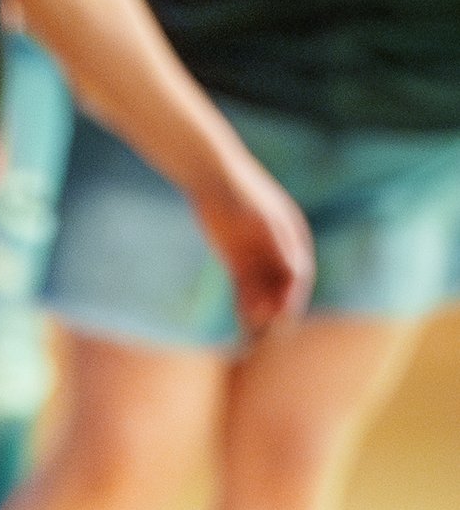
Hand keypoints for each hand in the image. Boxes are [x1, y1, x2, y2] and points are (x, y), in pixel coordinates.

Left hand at [195, 158, 313, 339]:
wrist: (211, 175)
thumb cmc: (238, 193)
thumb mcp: (260, 220)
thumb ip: (278, 246)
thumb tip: (297, 274)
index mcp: (293, 237)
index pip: (298, 275)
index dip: (292, 298)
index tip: (284, 318)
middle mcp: (279, 249)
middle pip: (282, 287)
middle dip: (276, 311)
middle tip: (268, 333)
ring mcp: (258, 254)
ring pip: (262, 290)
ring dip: (260, 312)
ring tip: (254, 334)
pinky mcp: (238, 259)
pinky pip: (244, 287)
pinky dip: (243, 304)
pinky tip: (241, 321)